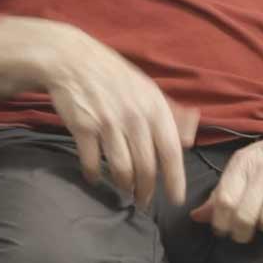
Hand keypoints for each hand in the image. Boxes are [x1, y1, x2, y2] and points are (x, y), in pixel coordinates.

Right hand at [0, 16, 199, 207]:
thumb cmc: (113, 76)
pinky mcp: (83, 127)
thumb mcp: (148, 88)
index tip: (175, 199)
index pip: (171, 152)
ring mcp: (107, 124)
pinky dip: (94, 174)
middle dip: (146, 190)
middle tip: (144, 202)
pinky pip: (92, 161)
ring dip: (124, 186)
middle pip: (146, 167)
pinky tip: (94, 178)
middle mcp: (134, 118)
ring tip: (124, 192)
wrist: (72, 60)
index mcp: (154, 108)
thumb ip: (172, 114)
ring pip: (121, 168)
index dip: (175, 180)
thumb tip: (191, 138)